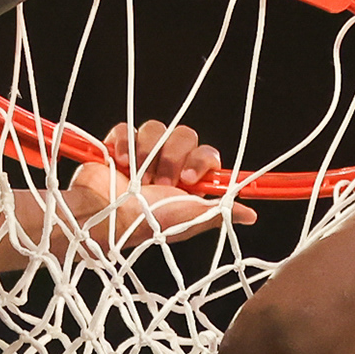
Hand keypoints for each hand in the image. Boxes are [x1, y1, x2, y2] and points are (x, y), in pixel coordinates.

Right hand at [58, 121, 253, 249]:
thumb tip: (251, 214)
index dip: (202, 160)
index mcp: (185, 181)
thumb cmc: (144, 225)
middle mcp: (165, 164)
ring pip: (156, 129)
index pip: (205, 154)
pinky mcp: (116, 147)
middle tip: (161, 183)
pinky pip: (126, 128)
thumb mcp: (187, 221)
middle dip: (174, 157)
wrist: (103, 220)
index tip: (191, 178)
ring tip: (135, 177)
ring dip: (148, 153)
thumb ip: (218, 213)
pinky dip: (124, 143)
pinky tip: (120, 163)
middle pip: (183, 135)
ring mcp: (140, 154)